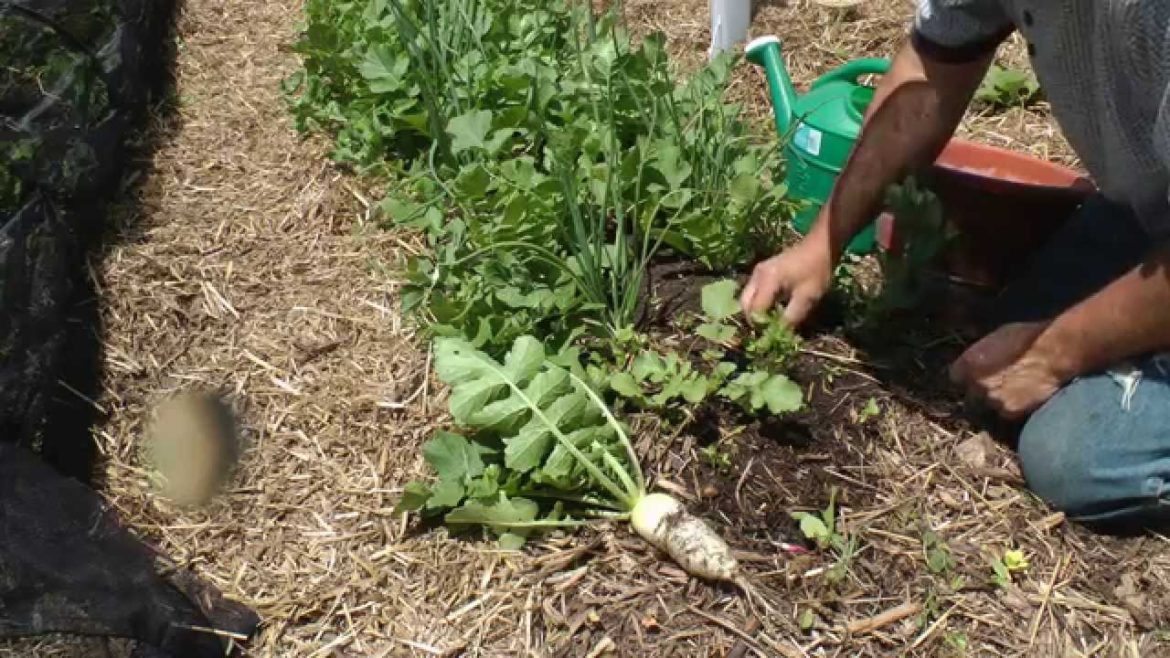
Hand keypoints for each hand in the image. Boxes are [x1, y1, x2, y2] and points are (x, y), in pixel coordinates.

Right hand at [739, 235, 833, 326]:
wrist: (820, 245)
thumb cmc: (816, 270)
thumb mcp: (807, 297)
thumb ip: (791, 317)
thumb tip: (780, 334)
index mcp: (767, 280)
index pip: (755, 310)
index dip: (761, 326)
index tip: (772, 336)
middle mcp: (757, 275)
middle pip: (745, 304)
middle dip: (753, 320)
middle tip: (768, 330)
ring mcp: (757, 272)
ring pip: (747, 298)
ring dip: (755, 312)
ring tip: (770, 321)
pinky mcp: (761, 271)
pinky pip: (752, 292)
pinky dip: (758, 303)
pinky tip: (772, 309)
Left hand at [949, 321, 1065, 419]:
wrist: (1054, 353)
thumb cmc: (1029, 339)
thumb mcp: (996, 339)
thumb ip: (982, 355)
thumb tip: (978, 362)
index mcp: (968, 364)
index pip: (956, 379)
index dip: (967, 380)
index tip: (975, 381)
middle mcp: (975, 384)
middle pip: (969, 399)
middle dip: (978, 398)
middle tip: (994, 395)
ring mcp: (991, 400)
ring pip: (985, 412)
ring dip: (993, 409)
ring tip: (1008, 401)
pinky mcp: (1009, 412)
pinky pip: (1004, 416)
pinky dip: (1010, 413)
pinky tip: (1020, 405)